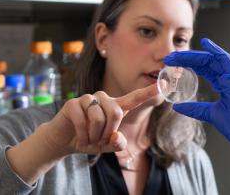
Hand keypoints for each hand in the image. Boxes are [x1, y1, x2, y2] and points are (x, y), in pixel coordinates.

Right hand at [44, 84, 158, 155]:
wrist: (64, 140)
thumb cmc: (89, 139)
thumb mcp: (107, 146)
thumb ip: (117, 143)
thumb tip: (116, 137)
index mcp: (116, 107)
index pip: (135, 98)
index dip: (150, 92)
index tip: (165, 84)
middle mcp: (104, 99)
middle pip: (117, 112)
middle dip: (108, 132)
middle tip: (99, 140)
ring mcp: (88, 99)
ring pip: (99, 118)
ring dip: (94, 136)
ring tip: (89, 139)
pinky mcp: (73, 103)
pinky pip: (84, 121)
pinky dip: (83, 135)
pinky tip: (80, 138)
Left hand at [164, 38, 229, 167]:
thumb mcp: (209, 114)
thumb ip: (195, 108)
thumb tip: (177, 106)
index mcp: (224, 84)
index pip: (205, 68)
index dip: (189, 63)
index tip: (173, 62)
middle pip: (207, 61)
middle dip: (188, 57)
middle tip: (170, 57)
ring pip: (214, 59)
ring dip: (196, 55)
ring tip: (179, 54)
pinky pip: (227, 61)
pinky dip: (217, 51)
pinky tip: (206, 44)